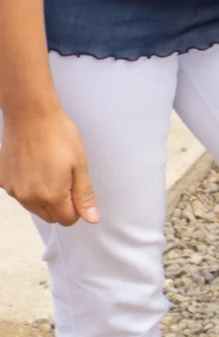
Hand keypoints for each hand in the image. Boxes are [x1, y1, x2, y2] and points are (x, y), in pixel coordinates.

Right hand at [0, 103, 96, 226]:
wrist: (30, 116)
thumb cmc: (59, 136)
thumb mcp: (80, 164)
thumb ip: (84, 195)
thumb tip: (91, 218)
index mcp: (51, 195)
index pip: (67, 220)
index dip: (77, 209)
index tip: (78, 192)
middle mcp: (28, 198)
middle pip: (49, 216)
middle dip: (61, 206)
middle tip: (66, 179)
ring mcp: (13, 190)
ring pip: (33, 207)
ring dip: (44, 198)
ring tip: (50, 170)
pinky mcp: (3, 182)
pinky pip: (19, 193)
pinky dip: (28, 187)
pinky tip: (34, 167)